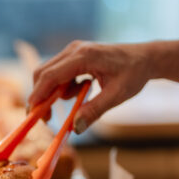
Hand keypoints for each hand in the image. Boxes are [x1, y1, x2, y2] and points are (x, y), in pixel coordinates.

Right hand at [28, 41, 153, 132]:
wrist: (145, 58)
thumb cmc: (134, 73)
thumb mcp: (117, 95)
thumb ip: (94, 110)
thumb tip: (75, 128)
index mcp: (84, 56)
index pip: (50, 76)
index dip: (38, 95)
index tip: (33, 114)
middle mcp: (74, 50)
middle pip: (43, 73)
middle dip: (41, 97)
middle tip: (47, 119)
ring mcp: (73, 50)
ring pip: (48, 73)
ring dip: (55, 92)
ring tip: (80, 98)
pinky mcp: (74, 55)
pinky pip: (58, 72)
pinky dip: (63, 86)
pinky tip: (83, 89)